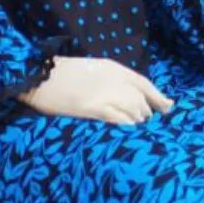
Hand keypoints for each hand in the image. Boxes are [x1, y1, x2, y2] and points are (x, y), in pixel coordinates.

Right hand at [18, 55, 175, 124]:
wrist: (36, 76)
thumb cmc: (58, 75)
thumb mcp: (89, 69)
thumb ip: (109, 80)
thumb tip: (127, 96)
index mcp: (112, 67)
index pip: (144, 84)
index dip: (157, 98)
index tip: (167, 109)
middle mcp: (114, 78)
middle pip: (141, 101)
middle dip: (144, 114)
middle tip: (140, 125)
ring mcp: (105, 93)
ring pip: (135, 111)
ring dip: (136, 123)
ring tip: (129, 132)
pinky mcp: (94, 108)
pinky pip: (121, 120)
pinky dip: (127, 128)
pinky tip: (125, 135)